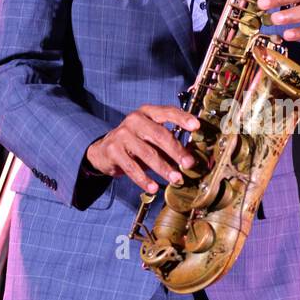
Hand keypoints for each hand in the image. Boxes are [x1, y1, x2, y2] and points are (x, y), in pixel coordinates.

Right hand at [85, 105, 199, 194]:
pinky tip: (154, 187)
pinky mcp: (113, 151)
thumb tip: (191, 157)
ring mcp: (122, 135)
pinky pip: (132, 167)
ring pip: (147, 153)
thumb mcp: (152, 138)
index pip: (167, 112)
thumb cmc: (136, 143)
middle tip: (189, 163)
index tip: (196, 126)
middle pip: (159, 135)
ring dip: (163, 168)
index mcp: (148, 112)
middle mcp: (134, 120)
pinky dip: (144, 179)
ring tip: (176, 179)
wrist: (103, 150)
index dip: (182, 118)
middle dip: (176, 150)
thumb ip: (170, 143)